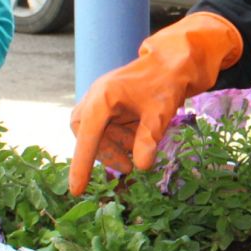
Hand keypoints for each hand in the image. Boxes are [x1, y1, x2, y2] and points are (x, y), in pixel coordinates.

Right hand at [68, 12, 243, 193]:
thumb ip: (148, 138)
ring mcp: (100, 98)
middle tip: (128, 167)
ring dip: (113, 146)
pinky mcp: (109, 102)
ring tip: (138, 153)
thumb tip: (143, 166)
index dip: (81, 165)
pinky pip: (105, 126)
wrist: (174, 60)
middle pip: (87, 134)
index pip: (87, 137)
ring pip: (95, 131)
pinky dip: (118, 138)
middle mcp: (96, 97)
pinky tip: (137, 140)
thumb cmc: (166, 83)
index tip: (76, 190)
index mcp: (103, 97)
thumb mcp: (160, 113)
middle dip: (104, 152)